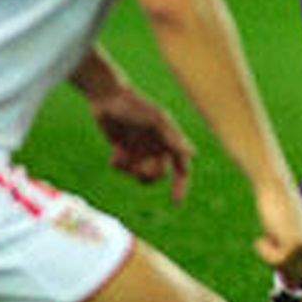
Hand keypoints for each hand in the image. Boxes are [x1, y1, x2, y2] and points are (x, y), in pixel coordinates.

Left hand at [87, 81, 195, 203]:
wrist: (108, 98)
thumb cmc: (136, 106)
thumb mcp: (156, 122)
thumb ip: (173, 138)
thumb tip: (193, 155)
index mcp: (170, 141)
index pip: (182, 168)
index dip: (181, 186)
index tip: (176, 203)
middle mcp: (157, 148)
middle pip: (159, 176)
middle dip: (149, 175)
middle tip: (140, 168)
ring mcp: (140, 151)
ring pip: (140, 176)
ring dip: (132, 171)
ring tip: (123, 158)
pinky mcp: (124, 152)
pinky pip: (124, 170)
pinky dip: (119, 164)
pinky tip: (116, 150)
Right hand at [254, 185, 301, 301]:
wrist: (276, 190)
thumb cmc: (281, 215)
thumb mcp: (289, 242)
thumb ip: (293, 264)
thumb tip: (292, 287)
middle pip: (295, 278)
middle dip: (280, 267)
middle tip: (273, 244)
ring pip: (283, 270)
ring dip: (271, 256)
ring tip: (271, 236)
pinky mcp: (295, 245)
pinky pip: (274, 261)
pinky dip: (265, 251)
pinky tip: (265, 236)